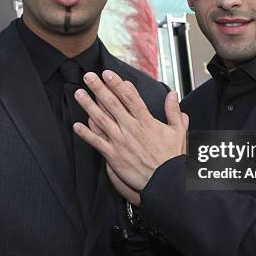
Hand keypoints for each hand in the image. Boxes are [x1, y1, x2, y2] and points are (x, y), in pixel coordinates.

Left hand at [73, 70, 187, 202]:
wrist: (165, 181)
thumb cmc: (171, 158)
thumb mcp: (178, 132)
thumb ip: (174, 112)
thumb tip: (173, 95)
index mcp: (145, 121)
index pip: (129, 97)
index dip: (117, 84)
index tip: (108, 74)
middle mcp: (131, 129)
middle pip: (112, 104)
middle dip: (99, 88)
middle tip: (89, 77)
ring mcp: (120, 142)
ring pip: (101, 119)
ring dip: (88, 105)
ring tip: (79, 93)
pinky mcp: (114, 156)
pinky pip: (97, 142)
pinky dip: (86, 134)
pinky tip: (77, 126)